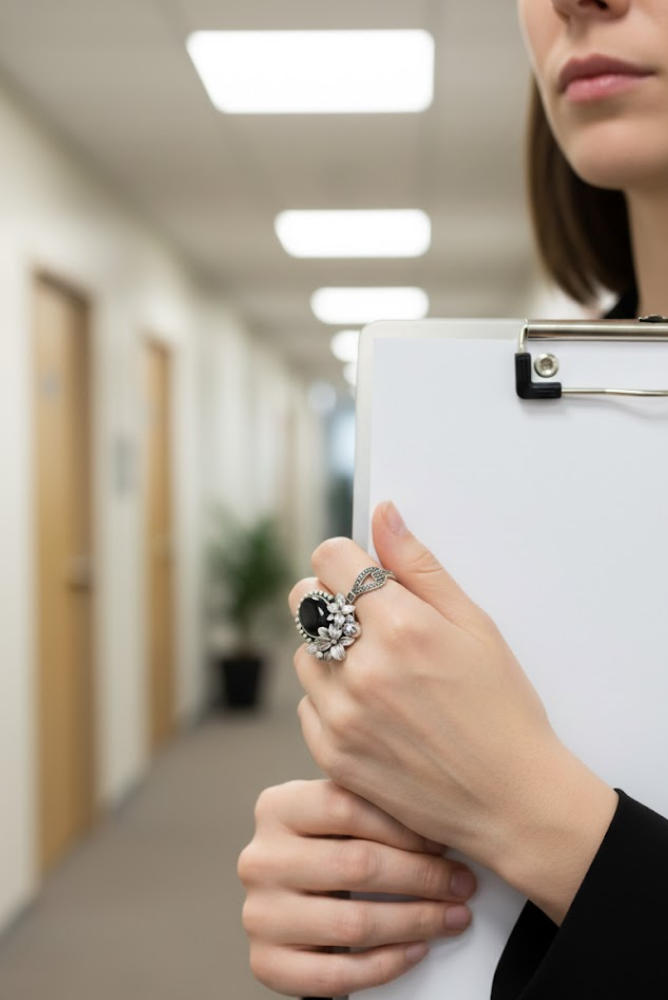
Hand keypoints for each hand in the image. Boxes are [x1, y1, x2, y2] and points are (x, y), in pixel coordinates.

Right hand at [238, 779, 476, 997]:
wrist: (283, 900)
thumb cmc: (320, 848)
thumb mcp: (331, 814)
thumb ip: (371, 807)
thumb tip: (440, 820)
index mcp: (276, 808)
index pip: (346, 808)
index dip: (404, 826)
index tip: (444, 840)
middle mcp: (261, 859)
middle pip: (355, 865)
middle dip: (422, 876)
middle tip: (460, 883)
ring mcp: (260, 914)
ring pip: (351, 923)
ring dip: (414, 922)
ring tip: (450, 916)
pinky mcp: (266, 963)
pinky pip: (335, 974)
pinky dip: (385, 965)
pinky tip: (415, 950)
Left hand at [290, 502, 617, 923]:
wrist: (511, 802)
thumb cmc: (503, 709)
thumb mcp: (475, 625)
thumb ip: (420, 566)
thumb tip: (384, 515)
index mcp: (400, 626)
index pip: (329, 559)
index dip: (346, 560)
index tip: (363, 576)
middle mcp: (362, 667)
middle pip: (303, 600)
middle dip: (330, 599)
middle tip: (370, 622)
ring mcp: (341, 714)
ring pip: (304, 653)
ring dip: (330, 652)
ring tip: (380, 674)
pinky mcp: (331, 753)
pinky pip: (308, 704)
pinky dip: (331, 700)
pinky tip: (376, 712)